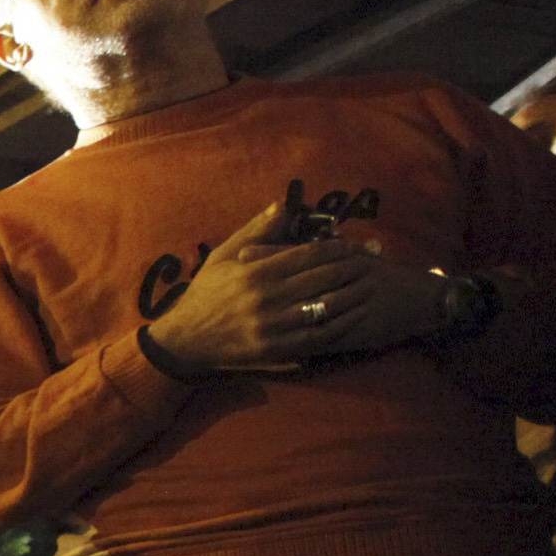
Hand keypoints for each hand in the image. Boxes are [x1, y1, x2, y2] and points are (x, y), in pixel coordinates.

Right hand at [144, 197, 422, 375]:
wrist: (182, 342)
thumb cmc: (204, 295)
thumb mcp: (222, 257)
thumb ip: (256, 232)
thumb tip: (284, 205)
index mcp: (256, 272)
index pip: (309, 254)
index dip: (338, 247)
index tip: (354, 244)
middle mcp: (266, 298)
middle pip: (323, 277)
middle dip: (353, 267)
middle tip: (373, 260)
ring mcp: (271, 326)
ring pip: (326, 306)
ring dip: (353, 295)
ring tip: (371, 286)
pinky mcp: (274, 350)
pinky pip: (317, 337)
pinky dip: (340, 326)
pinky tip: (353, 318)